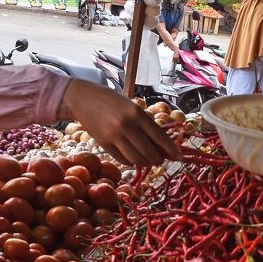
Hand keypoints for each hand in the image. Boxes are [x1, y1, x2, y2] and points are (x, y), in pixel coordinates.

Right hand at [59, 79, 179, 166]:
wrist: (83, 99)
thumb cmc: (112, 102)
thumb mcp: (133, 107)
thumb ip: (147, 125)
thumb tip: (164, 147)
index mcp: (137, 113)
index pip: (160, 137)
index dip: (172, 150)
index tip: (179, 157)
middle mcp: (126, 126)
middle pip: (150, 153)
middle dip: (159, 159)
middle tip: (161, 159)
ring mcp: (114, 137)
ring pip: (137, 160)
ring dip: (146, 162)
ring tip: (148, 158)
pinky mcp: (104, 144)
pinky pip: (123, 160)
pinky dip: (132, 161)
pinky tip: (133, 156)